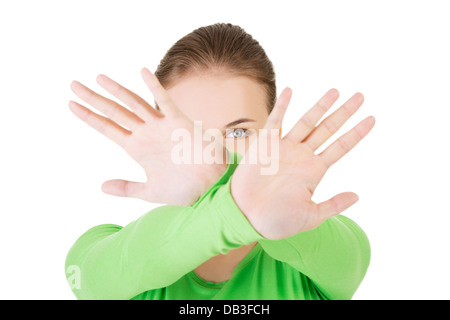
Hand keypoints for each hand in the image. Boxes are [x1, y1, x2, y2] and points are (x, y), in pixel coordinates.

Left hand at [69, 68, 226, 205]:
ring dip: (116, 91)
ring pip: (134, 104)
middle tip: (73, 85)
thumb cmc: (184, 190)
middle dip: (94, 99)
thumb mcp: (149, 191)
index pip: (108, 128)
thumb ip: (126, 188)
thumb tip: (101, 186)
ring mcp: (161, 127)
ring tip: (97, 78)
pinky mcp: (179, 123)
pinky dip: (155, 87)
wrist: (211, 187)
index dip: (89, 116)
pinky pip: (165, 102)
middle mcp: (146, 134)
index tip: (71, 105)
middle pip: (115, 112)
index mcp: (137, 148)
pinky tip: (142, 72)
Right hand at [231, 88, 374, 239]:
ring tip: (336, 91)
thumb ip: (333, 205)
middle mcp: (302, 156)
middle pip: (328, 129)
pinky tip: (291, 91)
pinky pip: (275, 122)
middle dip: (344, 113)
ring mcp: (284, 149)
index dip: (356, 133)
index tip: (372, 119)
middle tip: (361, 97)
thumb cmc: (277, 221)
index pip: (340, 147)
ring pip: (307, 122)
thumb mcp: (311, 217)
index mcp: (314, 171)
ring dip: (321, 107)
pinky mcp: (265, 146)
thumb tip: (357, 196)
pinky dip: (282, 107)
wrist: (247, 218)